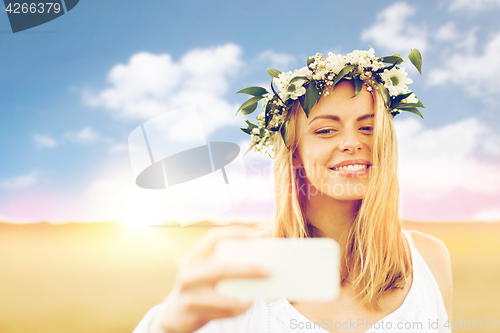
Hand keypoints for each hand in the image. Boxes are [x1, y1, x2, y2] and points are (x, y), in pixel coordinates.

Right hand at [149, 225, 269, 332]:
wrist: (174, 316)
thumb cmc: (199, 291)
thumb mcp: (205, 273)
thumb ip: (224, 265)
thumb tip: (262, 264)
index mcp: (194, 256)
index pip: (213, 237)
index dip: (235, 233)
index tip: (257, 235)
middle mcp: (188, 270)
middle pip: (222, 267)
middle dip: (248, 269)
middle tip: (269, 271)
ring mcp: (187, 291)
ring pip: (223, 294)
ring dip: (245, 296)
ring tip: (260, 295)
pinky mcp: (190, 310)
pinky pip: (221, 311)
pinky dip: (237, 309)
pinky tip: (246, 306)